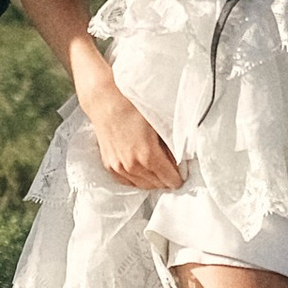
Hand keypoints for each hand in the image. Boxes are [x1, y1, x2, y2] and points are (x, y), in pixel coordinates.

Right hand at [79, 65, 182, 192]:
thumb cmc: (132, 108)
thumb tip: (179, 161)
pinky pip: (127, 181)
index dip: (178, 177)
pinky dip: (137, 179)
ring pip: (142, 185)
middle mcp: (132, 165)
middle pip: (157, 184)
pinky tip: (142, 171)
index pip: (169, 179)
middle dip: (166, 179)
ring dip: (152, 180)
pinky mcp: (109, 165)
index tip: (181, 174)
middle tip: (171, 170)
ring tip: (158, 170)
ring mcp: (119, 167)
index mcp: (148, 155)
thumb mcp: (158, 124)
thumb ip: (171, 146)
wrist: (106, 102)